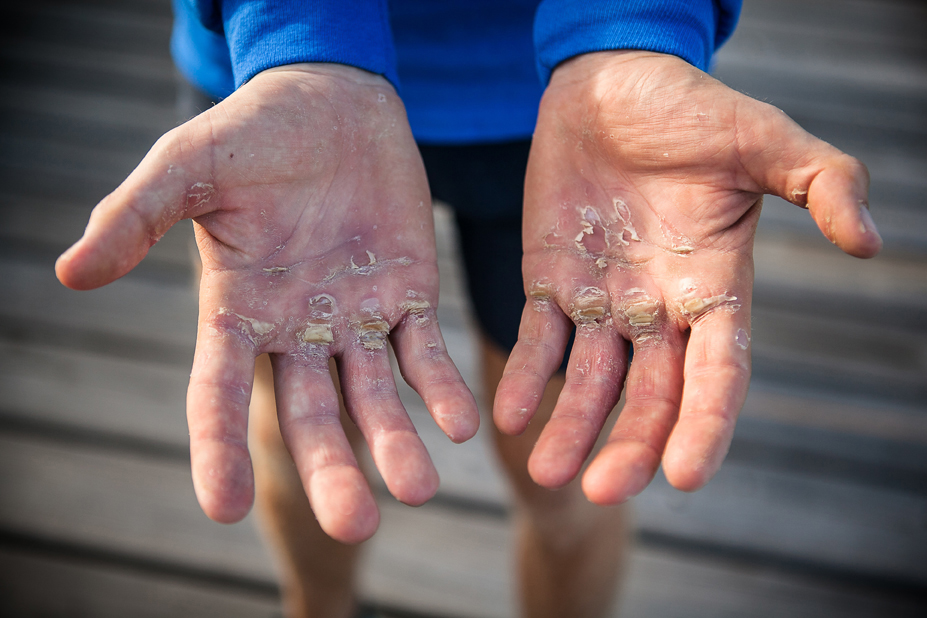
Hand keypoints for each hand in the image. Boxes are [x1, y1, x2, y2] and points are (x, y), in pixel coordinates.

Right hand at [56, 63, 478, 542]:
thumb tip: (70, 273)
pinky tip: (461, 426)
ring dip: (395, 442)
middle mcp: (295, 329)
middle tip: (356, 526)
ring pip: (373, 397)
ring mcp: (355, 319)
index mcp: (235, 309)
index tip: (226, 508)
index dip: (219, 449)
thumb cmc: (253, 131)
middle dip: (331, 468)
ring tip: (419, 487)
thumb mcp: (187, 163)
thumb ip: (136, 215)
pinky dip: (441, 388)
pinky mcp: (408, 296)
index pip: (218, 392)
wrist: (334, 102)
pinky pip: (426, 353)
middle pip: (309, 415)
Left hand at [494, 51, 880, 502]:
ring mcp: (602, 301)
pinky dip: (525, 376)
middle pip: (650, 395)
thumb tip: (870, 242)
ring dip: (571, 426)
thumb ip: (822, 181)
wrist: (609, 81)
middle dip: (630, 444)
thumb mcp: (763, 137)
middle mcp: (659, 309)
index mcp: (714, 288)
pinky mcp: (550, 282)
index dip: (705, 424)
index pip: (718, 374)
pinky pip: (536, 340)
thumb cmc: (690, 106)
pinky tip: (509, 415)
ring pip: (589, 379)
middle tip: (600, 492)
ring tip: (547, 471)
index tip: (685, 477)